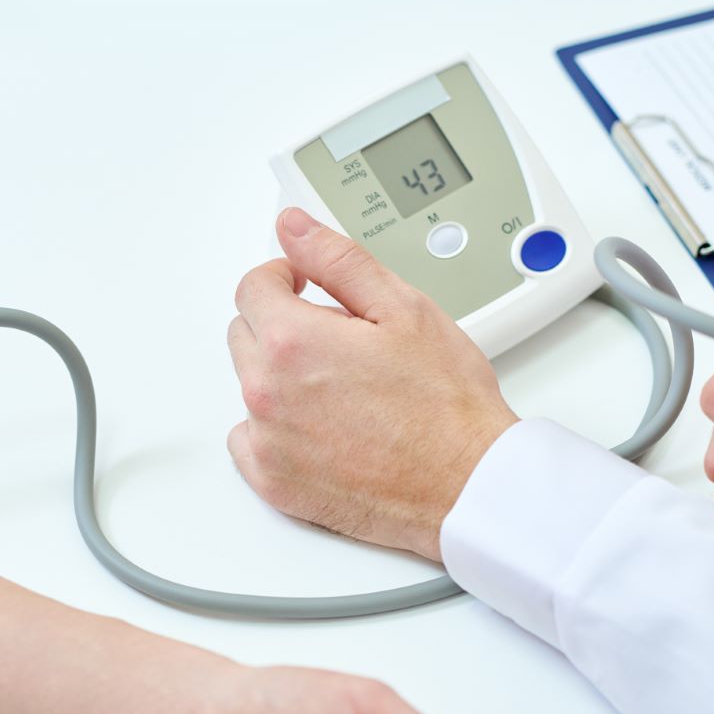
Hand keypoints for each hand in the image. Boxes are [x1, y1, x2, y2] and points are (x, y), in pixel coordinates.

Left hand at [227, 207, 517, 560]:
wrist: (467, 485)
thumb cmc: (446, 407)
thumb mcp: (403, 308)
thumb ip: (338, 259)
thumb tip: (295, 228)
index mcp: (292, 341)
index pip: (252, 287)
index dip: (284, 278)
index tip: (304, 286)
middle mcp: (266, 392)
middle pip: (246, 335)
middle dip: (282, 326)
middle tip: (338, 342)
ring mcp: (267, 442)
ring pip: (249, 386)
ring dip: (281, 377)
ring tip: (341, 389)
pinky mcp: (273, 483)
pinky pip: (249, 441)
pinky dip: (276, 430)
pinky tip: (323, 429)